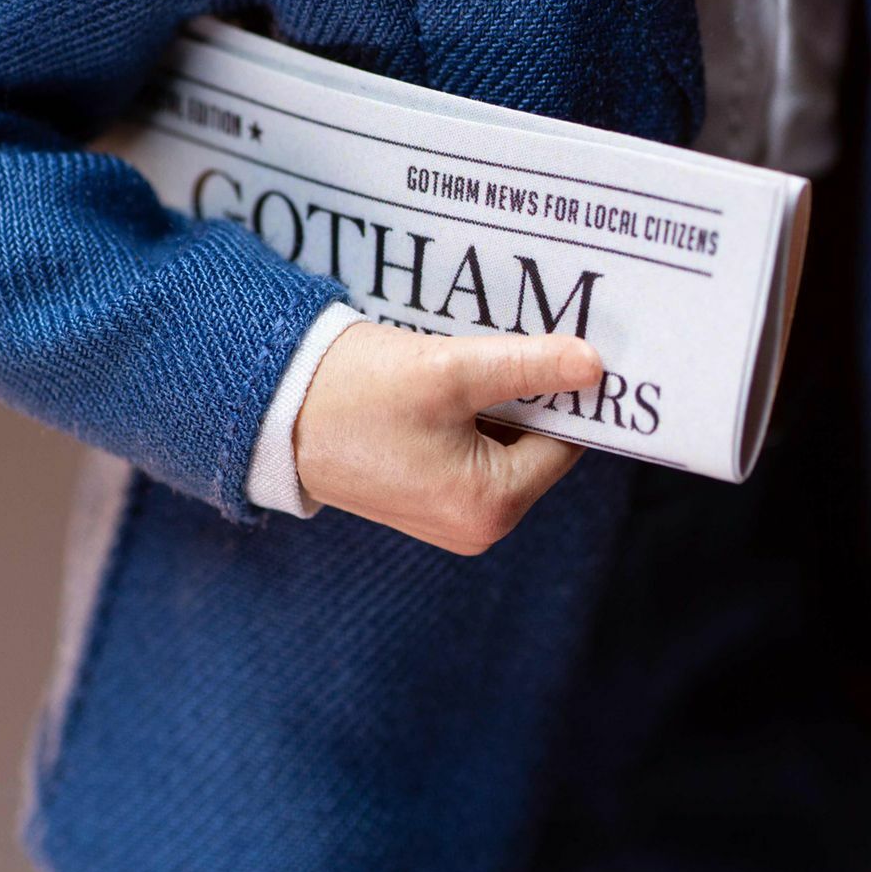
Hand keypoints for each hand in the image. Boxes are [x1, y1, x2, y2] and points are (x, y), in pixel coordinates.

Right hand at [293, 322, 602, 554]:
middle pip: (536, 447)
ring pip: (505, 446)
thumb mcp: (450, 370)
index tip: (567, 343)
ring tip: (470, 363)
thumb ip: (529, 365)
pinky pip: (473, 454)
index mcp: (490, 507)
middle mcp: (476, 528)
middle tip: (512, 345)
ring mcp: (450, 519)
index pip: (565, 442)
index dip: (566, 392)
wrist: (274, 409)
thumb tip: (596, 365)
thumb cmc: (358, 394)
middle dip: (530, 397)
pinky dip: (472, 417)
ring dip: (499, 403)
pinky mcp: (427, 500)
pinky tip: (448, 385)